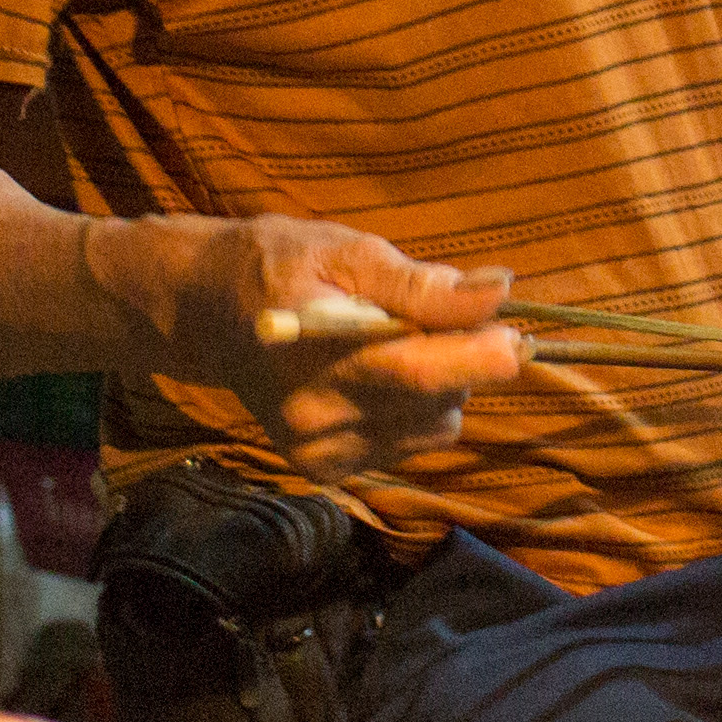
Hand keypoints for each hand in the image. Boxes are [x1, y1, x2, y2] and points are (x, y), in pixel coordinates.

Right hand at [89, 213, 517, 480]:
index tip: (515, 334)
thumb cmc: (277, 266)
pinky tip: (377, 377)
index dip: (477, 357)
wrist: (207, 315)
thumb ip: (415, 281)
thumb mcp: (342, 251)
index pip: (415, 372)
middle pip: (437, 402)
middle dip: (464, 357)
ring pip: (435, 426)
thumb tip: (497, 292)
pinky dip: (415, 409)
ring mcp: (322, 451)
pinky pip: (412, 440)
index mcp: (314, 354)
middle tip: (443, 313)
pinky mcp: (330, 469)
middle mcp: (317, 418)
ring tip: (395, 343)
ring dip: (441, 385)